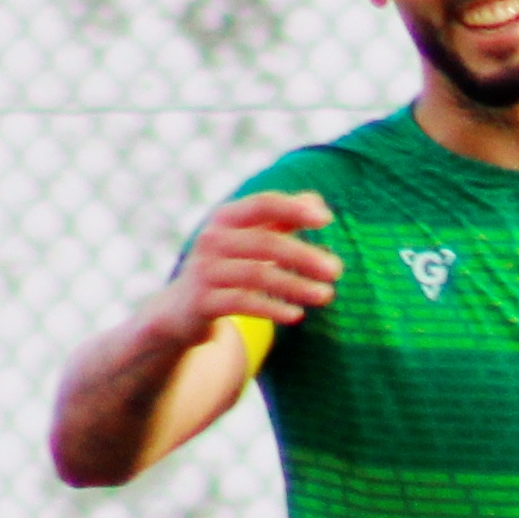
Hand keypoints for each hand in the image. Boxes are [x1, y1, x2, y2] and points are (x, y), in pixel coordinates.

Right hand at [170, 187, 339, 341]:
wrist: (181, 309)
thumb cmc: (226, 268)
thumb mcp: (249, 240)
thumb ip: (281, 221)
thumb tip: (317, 202)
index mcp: (226, 218)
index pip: (263, 204)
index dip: (294, 209)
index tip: (327, 219)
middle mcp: (212, 239)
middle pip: (265, 242)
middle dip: (304, 255)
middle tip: (337, 270)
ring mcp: (205, 270)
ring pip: (257, 274)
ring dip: (296, 285)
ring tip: (326, 295)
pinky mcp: (203, 301)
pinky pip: (242, 302)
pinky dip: (272, 308)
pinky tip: (296, 315)